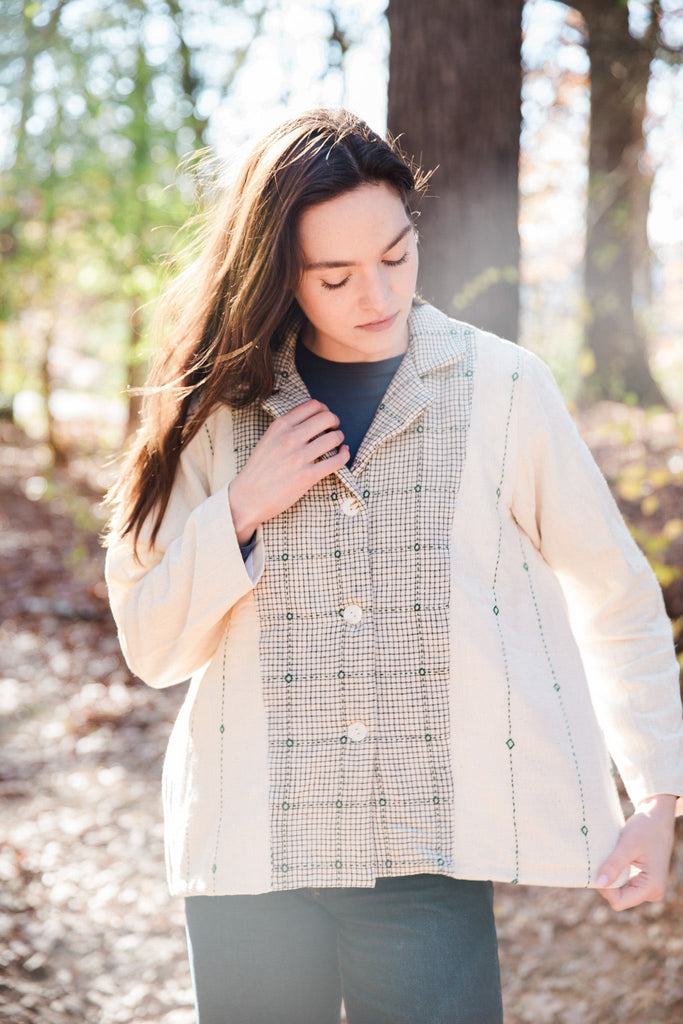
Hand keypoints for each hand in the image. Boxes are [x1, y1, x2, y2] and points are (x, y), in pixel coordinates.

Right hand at [228, 399, 349, 543]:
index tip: (326, 418)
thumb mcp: (268, 439)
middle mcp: (290, 438)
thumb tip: (313, 418)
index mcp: (280, 426)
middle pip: (327, 417)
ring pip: (334, 438)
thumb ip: (287, 427)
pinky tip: (342, 454)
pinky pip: (337, 461)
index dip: (325, 410)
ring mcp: (299, 458)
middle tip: (334, 429)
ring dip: (340, 438)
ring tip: (337, 444)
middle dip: (335, 422)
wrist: (247, 497)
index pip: (313, 405)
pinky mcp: (307, 477)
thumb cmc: (259, 469)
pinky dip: (344, 455)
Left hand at [595, 793, 676, 910]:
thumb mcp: (628, 845)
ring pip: (617, 890)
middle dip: (607, 881)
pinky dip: (614, 872)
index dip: (606, 888)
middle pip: (617, 897)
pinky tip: (613, 858)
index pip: (619, 901)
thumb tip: (599, 883)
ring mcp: (646, 887)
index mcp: (652, 888)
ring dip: (610, 875)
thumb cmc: (645, 828)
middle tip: (604, 859)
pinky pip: (621, 883)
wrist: (656, 817)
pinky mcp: (641, 880)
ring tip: (610, 857)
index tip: (600, 868)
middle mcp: (651, 892)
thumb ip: (614, 865)